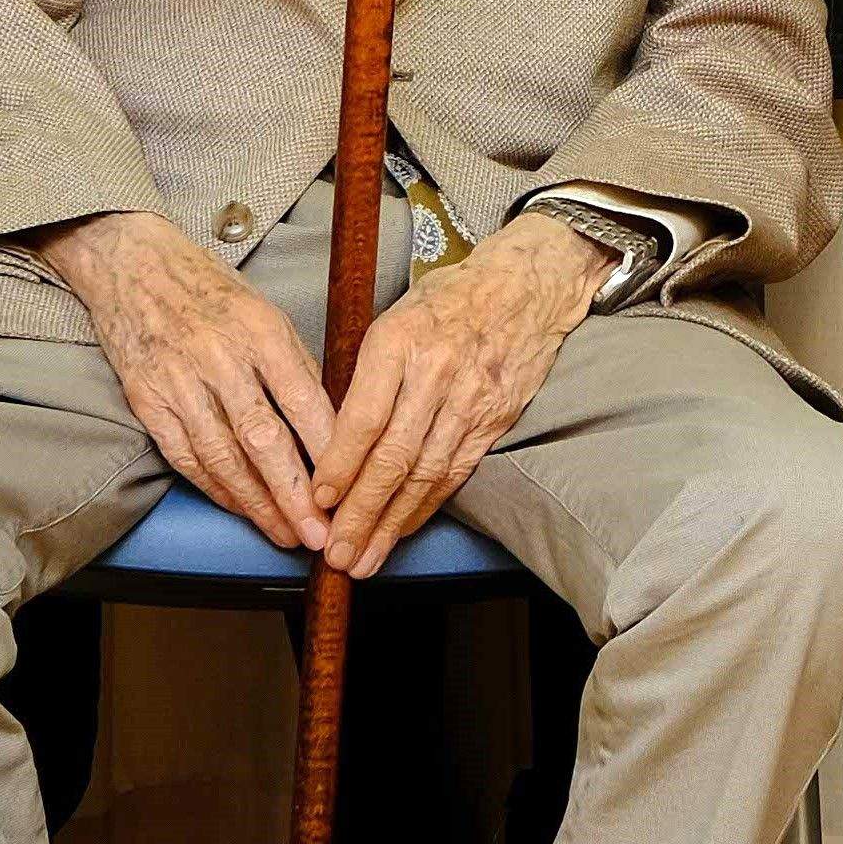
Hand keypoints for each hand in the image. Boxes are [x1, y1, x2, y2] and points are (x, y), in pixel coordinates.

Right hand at [34, 211, 333, 550]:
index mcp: (261, 331)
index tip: (349, 490)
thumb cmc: (211, 290)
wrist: (133, 264)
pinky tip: (239, 508)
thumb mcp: (266, 313)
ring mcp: (179, 381)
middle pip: (264, 440)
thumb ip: (294, 368)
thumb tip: (329, 427)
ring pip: (223, 456)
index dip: (327, 453)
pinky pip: (186, 455)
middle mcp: (221, 358)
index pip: (304, 402)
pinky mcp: (147, 399)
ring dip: (257, 503)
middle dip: (294, 495)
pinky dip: (215, 488)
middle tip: (320, 534)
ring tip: (285, 534)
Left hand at [312, 213, 608, 576]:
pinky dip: (426, 506)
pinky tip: (402, 529)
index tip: (317, 500)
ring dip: (391, 522)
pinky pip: (456, 472)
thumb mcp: (394, 317)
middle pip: (394, 457)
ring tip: (363, 558)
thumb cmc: (450, 299)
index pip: (364, 417)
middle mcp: (437, 373)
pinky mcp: (495, 418)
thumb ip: (365, 374)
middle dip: (360, 512)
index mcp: (401, 341)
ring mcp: (471, 399)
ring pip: (425, 474)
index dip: (339, 466)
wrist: (525, 286)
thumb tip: (330, 437)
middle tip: (335, 552)